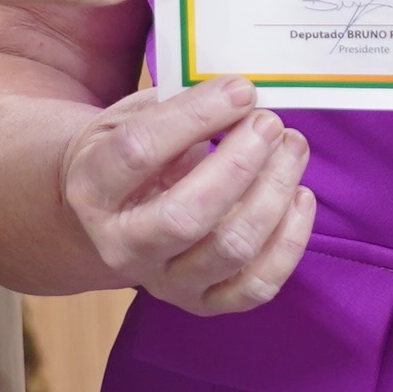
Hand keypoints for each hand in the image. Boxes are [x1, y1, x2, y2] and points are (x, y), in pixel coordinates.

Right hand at [60, 78, 317, 316]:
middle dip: (240, 163)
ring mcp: (163, 282)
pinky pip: (256, 286)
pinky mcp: (203, 303)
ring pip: (230, 249)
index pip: (139, 152)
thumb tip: (243, 97)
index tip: (241, 89)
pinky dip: (290, 241)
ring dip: (274, 192)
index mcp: (92, 188)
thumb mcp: (132, 117)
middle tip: (269, 123)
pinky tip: (300, 195)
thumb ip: (178, 106)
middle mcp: (122, 246)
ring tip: (291, 147)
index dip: (196, 115)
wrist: (110, 214)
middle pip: (186, 215)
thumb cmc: (129, 153)